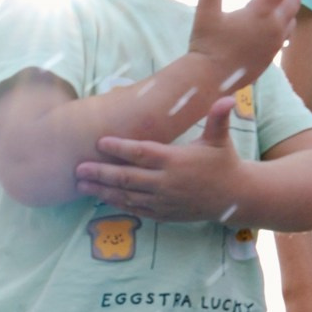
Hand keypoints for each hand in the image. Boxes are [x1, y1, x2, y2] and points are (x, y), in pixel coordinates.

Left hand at [76, 96, 249, 222]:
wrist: (233, 197)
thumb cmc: (223, 162)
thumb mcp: (220, 139)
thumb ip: (218, 118)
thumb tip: (229, 97)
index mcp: (175, 161)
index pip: (141, 153)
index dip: (119, 148)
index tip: (100, 142)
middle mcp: (166, 183)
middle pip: (126, 178)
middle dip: (100, 173)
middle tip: (78, 168)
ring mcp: (163, 201)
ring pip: (126, 196)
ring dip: (102, 190)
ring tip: (81, 184)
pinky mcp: (163, 214)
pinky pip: (134, 209)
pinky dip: (116, 204)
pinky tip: (100, 197)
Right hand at [185, 0, 297, 87]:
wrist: (209, 80)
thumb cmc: (206, 45)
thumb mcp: (205, 14)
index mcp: (261, 13)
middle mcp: (274, 28)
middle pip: (294, 0)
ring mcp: (274, 45)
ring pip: (292, 19)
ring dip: (286, 7)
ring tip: (272, 2)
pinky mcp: (270, 58)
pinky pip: (284, 37)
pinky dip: (281, 25)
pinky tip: (266, 25)